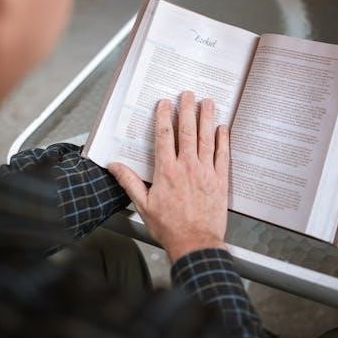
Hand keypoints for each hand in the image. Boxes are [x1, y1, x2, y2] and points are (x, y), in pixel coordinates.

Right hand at [108, 91, 228, 262]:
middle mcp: (187, 167)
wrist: (195, 243)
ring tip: (207, 102)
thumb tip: (114, 166)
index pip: (165, 136)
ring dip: (207, 118)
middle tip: (188, 94)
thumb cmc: (170, 228)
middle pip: (187, 131)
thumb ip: (129, 182)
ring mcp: (205, 172)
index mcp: (167, 171)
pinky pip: (223, 155)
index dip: (164, 117)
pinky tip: (222, 128)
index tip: (165, 103)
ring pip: (206, 138)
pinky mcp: (220, 180)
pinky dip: (223, 140)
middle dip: (187, 109)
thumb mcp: (143, 205)